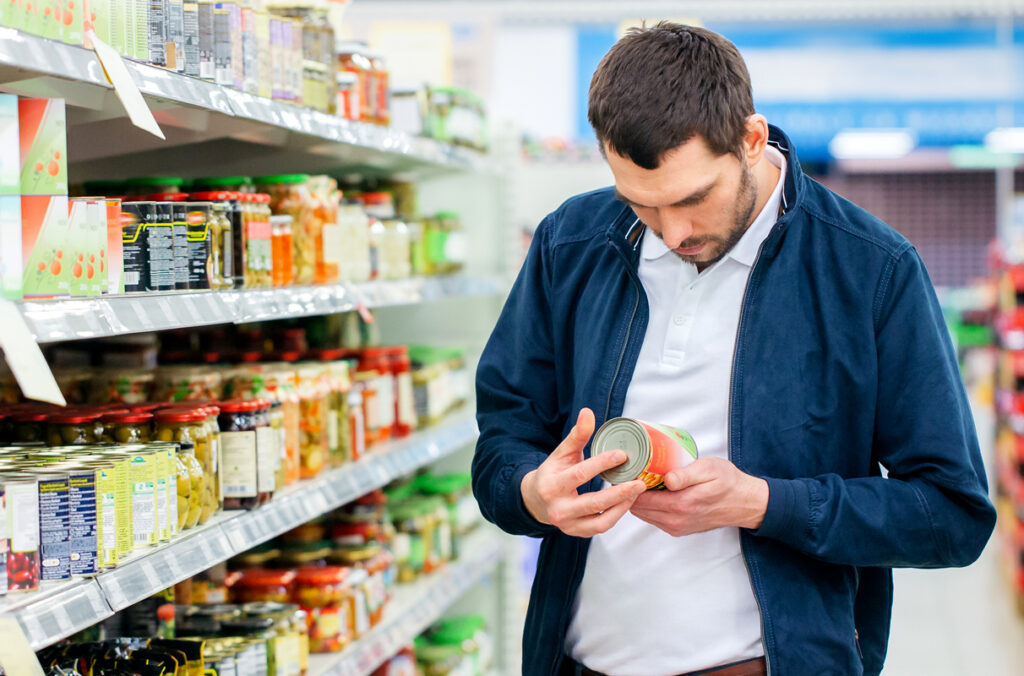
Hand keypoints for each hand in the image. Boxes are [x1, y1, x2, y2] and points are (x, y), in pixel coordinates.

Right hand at [521, 408, 646, 537]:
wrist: (536, 501)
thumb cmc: (552, 472)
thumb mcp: (561, 453)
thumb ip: (577, 435)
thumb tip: (588, 412)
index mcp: (552, 486)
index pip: (580, 474)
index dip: (602, 464)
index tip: (623, 455)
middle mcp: (558, 509)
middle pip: (593, 502)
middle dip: (620, 492)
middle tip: (640, 482)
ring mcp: (568, 525)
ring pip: (601, 520)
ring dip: (622, 507)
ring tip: (637, 492)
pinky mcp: (577, 533)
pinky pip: (601, 527)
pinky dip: (616, 515)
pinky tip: (627, 502)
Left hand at [629, 457, 768, 536]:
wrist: (744, 503)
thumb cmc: (728, 482)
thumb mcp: (709, 470)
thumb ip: (686, 475)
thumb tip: (667, 479)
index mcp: (681, 505)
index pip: (640, 499)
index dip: (629, 484)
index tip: (626, 470)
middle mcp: (676, 521)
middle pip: (638, 508)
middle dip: (630, 492)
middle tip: (629, 473)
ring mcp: (677, 527)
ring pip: (644, 515)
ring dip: (637, 500)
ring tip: (639, 480)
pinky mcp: (679, 529)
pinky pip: (654, 519)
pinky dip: (648, 507)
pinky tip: (652, 492)